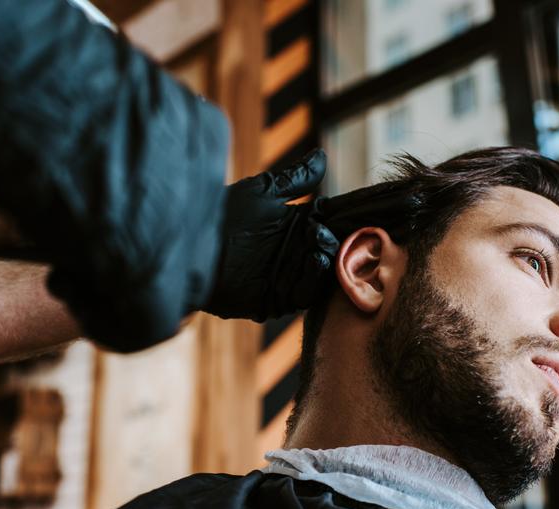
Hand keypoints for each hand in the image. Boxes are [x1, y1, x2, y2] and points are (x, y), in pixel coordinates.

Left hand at [202, 149, 338, 320]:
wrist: (192, 245)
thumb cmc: (224, 213)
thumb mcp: (263, 191)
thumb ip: (295, 179)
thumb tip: (322, 157)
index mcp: (295, 227)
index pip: (331, 224)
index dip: (346, 219)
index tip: (366, 211)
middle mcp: (295, 254)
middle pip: (333, 252)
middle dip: (340, 240)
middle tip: (334, 229)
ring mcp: (287, 278)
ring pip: (324, 275)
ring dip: (328, 258)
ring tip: (320, 243)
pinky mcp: (276, 300)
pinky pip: (305, 295)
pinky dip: (314, 278)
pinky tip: (315, 260)